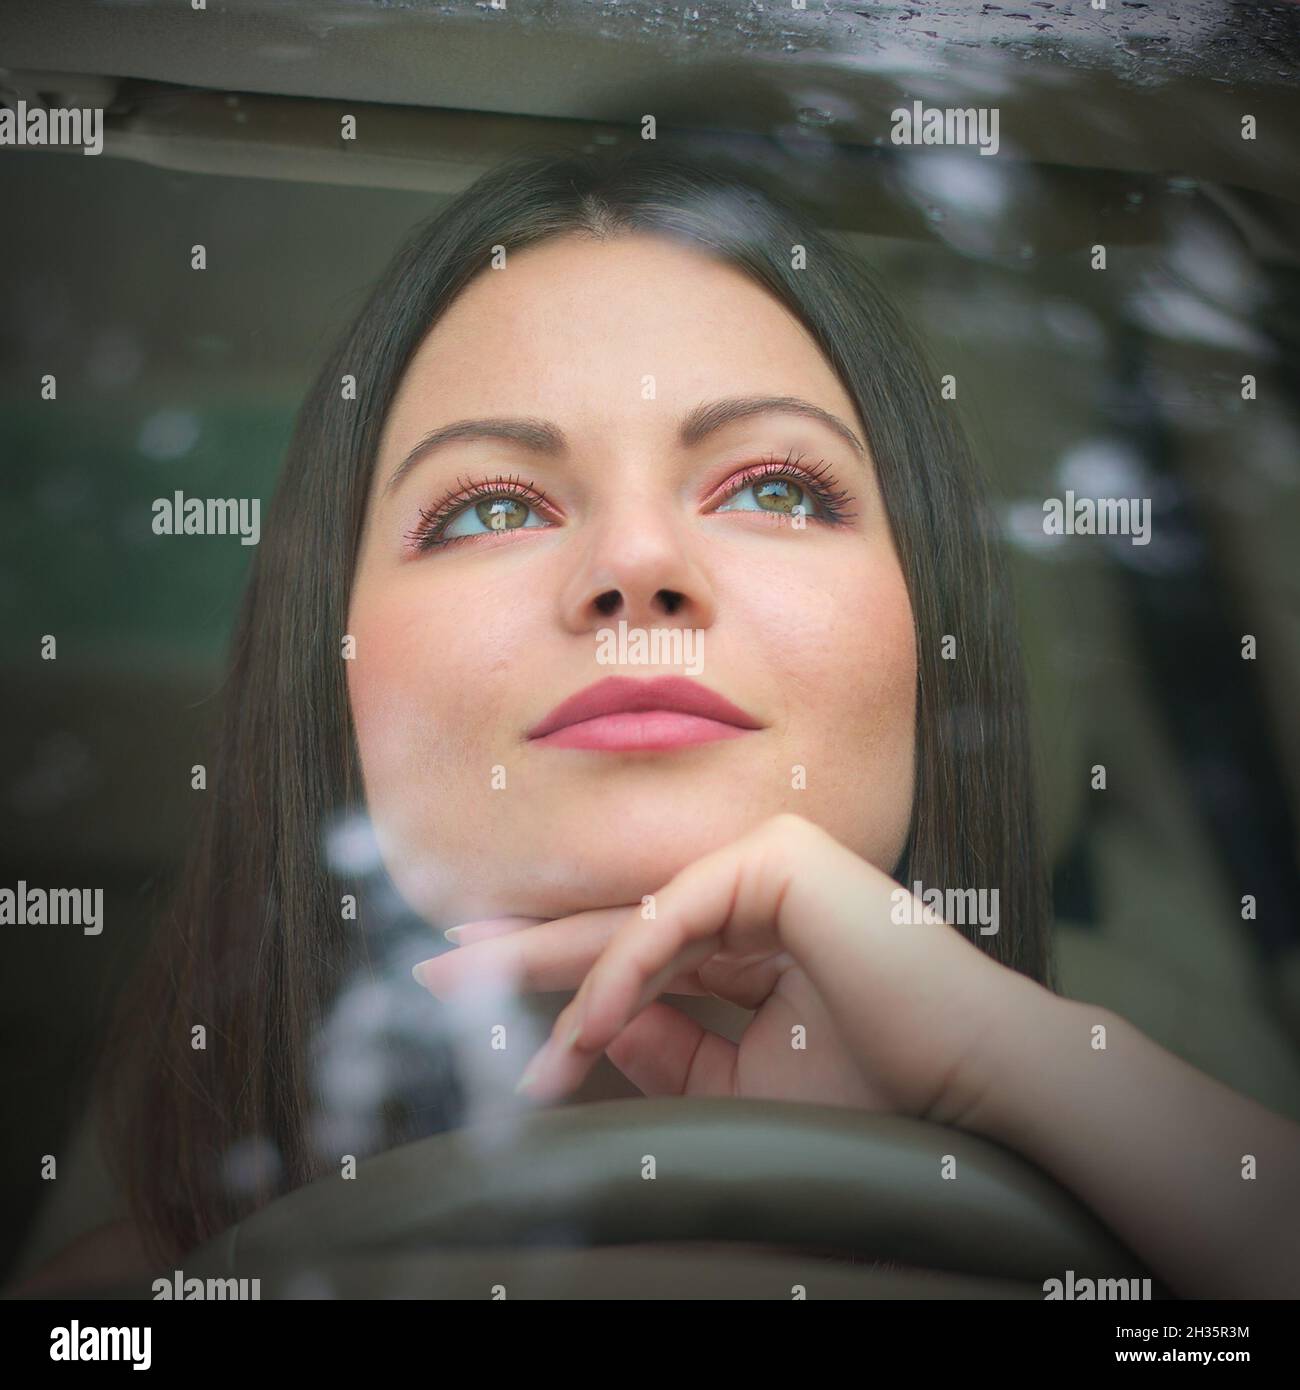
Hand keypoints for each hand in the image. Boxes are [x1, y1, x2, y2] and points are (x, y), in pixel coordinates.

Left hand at [413, 813, 1042, 1125]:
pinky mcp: (779, 855)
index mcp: (756, 939)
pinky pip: (672, 918)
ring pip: (638, 920)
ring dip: (564, 980)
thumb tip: (584, 1024)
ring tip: (488, 1016)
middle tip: (438, 971)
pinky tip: (580, 1029)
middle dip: (528, 951)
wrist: (970, 1088)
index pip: (642, 952)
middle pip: (621, 924)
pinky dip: (622, 972)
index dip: (564, 980)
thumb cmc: (878, 1094)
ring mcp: (770, 863)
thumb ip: (665, 1046)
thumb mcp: (740, 1082)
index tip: (486, 1006)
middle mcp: (758, 891)